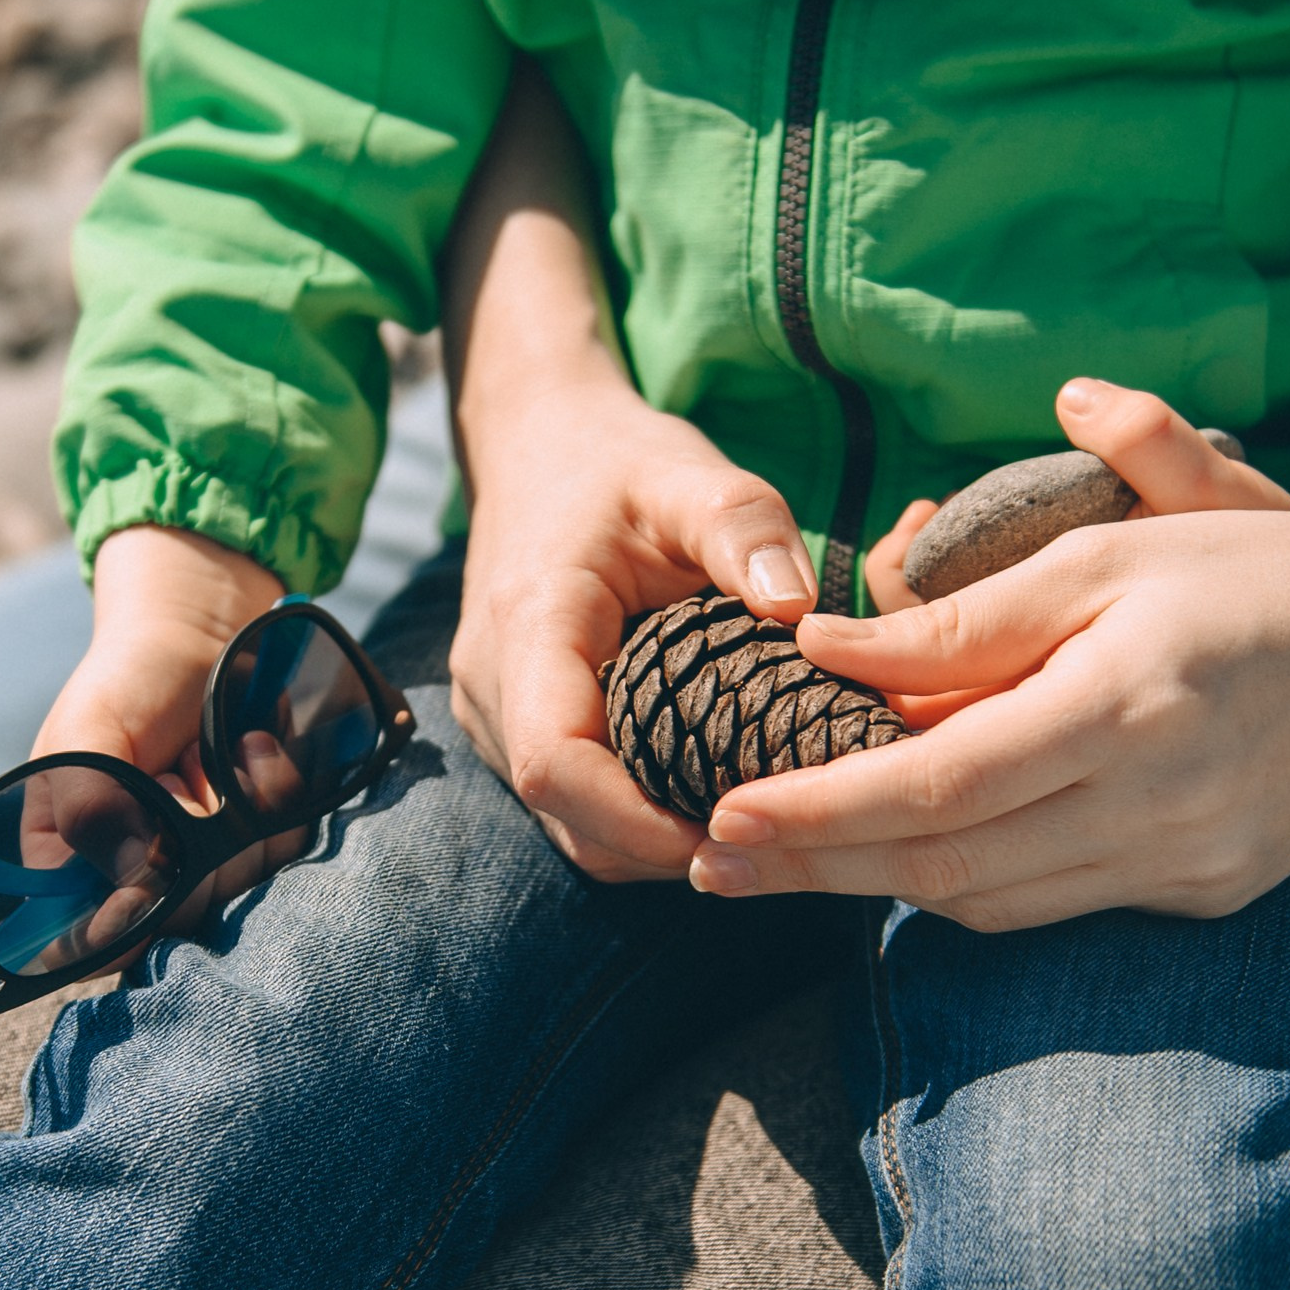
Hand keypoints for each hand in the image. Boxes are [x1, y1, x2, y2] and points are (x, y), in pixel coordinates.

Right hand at [30, 523, 298, 925]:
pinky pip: (285, 843)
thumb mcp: (85, 734)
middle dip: (188, 839)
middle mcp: (141, 878)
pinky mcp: (261, 839)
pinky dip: (273, 789)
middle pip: (180, 916)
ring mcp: (207, 862)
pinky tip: (249, 746)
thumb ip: (90, 811)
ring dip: (231, 808)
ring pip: (241, 882)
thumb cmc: (124, 684)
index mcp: (73, 868)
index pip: (95, 940)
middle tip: (174, 774)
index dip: (129, 919)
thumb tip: (141, 883)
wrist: (200, 634)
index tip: (156, 858)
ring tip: (205, 752)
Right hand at [452, 375, 820, 877]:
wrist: (538, 445)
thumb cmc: (617, 461)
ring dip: (650, 839)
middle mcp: (491, 684)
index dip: (640, 821)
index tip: (735, 825)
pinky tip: (700, 788)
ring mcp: (490, 713)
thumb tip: (799, 609)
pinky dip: (632, 816)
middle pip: (568, 816)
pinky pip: (567, 806)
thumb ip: (748, 528)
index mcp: (530, 624)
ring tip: (745, 815)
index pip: (556, 765)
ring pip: (566, 825)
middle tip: (770, 831)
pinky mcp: (508, 726)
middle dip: (664, 844)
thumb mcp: (693, 475)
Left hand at [690, 379, 1289, 927]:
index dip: (823, 809)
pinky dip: (964, 882)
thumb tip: (819, 647)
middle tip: (706, 868)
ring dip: (874, 886)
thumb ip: (961, 620)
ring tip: (773, 867)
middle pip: (948, 866)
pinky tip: (895, 858)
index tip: (725, 816)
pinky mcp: (1201, 894)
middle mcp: (1157, 807)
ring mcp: (1184, 867)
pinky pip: (1050, 903)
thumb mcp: (1104, 554)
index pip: (942, 784)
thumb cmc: (1251, 573)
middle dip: (816, 871)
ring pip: (992, 904)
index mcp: (1129, 707)